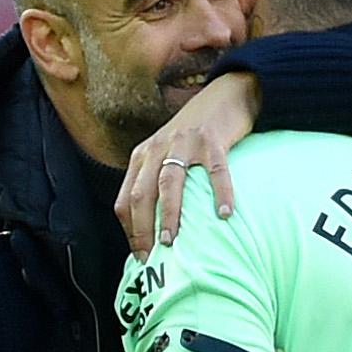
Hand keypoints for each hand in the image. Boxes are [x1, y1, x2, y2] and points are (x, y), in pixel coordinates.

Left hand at [116, 72, 259, 259]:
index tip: (142, 257)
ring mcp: (184, 143)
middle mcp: (158, 149)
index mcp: (143, 157)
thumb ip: (158, 181)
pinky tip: (225, 214)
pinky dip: (220, 193)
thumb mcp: (167, 153)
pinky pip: (215, 171)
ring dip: (169, 214)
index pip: (126, 199)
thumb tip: (158, 229)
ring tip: (173, 241)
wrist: (224, 94)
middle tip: (153, 257)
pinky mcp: (211, 139)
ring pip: (170, 183)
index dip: (130, 230)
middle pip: (142, 194)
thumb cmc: (196, 134)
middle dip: (143, 228)